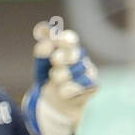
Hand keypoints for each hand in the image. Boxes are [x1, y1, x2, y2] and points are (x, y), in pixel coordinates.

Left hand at [24, 20, 97, 134]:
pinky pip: (82, 85)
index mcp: (68, 47)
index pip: (69, 38)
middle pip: (72, 53)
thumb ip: (42, 50)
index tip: (57, 38)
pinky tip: (63, 91)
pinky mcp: (92, 85)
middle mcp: (80, 57)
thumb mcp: (41, 65)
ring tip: (56, 80)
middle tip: (55, 60)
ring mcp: (88, 70)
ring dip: (61, 77)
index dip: (63, 38)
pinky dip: (70, 89)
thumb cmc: (49, 79)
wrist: (55, 104)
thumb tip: (42, 31)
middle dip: (61, 58)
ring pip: (75, 70)